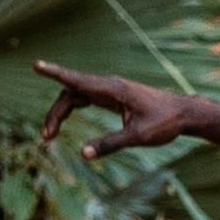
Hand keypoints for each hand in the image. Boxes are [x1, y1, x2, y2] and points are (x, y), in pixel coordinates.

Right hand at [42, 61, 219, 157]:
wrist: (183, 113)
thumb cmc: (164, 123)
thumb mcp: (137, 137)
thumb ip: (109, 144)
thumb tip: (83, 154)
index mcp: (113, 89)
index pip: (77, 81)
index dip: (55, 73)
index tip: (36, 65)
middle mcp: (108, 85)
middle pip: (70, 92)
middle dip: (54, 112)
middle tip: (46, 137)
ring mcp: (110, 90)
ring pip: (75, 95)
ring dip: (60, 112)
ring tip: (49, 135)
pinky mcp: (112, 96)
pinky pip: (84, 98)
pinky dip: (71, 109)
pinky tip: (63, 122)